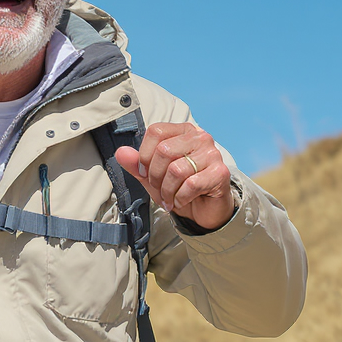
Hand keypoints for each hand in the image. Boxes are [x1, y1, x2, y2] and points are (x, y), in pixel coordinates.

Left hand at [115, 122, 234, 231]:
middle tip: (158, 189)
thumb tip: (121, 152)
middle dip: (155, 176)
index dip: (144, 155)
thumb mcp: (151, 176)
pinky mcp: (220, 173)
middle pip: (164, 150)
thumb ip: (135, 164)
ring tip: (169, 197)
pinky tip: (180, 201)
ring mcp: (212, 154)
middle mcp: (200, 138)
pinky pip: (191, 184)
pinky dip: (180, 198)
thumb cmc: (178, 188)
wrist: (203, 210)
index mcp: (183, 131)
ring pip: (176, 170)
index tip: (144, 173)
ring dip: (167, 190)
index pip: (156, 131)